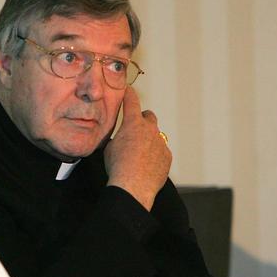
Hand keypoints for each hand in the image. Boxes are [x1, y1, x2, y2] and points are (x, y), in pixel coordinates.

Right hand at [104, 86, 171, 210]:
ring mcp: (161, 142)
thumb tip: (117, 138)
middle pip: (149, 116)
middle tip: (133, 129)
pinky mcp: (167, 156)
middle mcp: (150, 129)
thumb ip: (116, 137)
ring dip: (148, 140)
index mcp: (133, 124)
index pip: (132, 101)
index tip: (128, 90)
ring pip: (155, 135)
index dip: (129, 93)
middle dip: (142, 120)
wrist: (133, 186)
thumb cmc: (118, 167)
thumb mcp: (109, 148)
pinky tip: (145, 165)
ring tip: (138, 154)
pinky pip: (161, 151)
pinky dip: (154, 154)